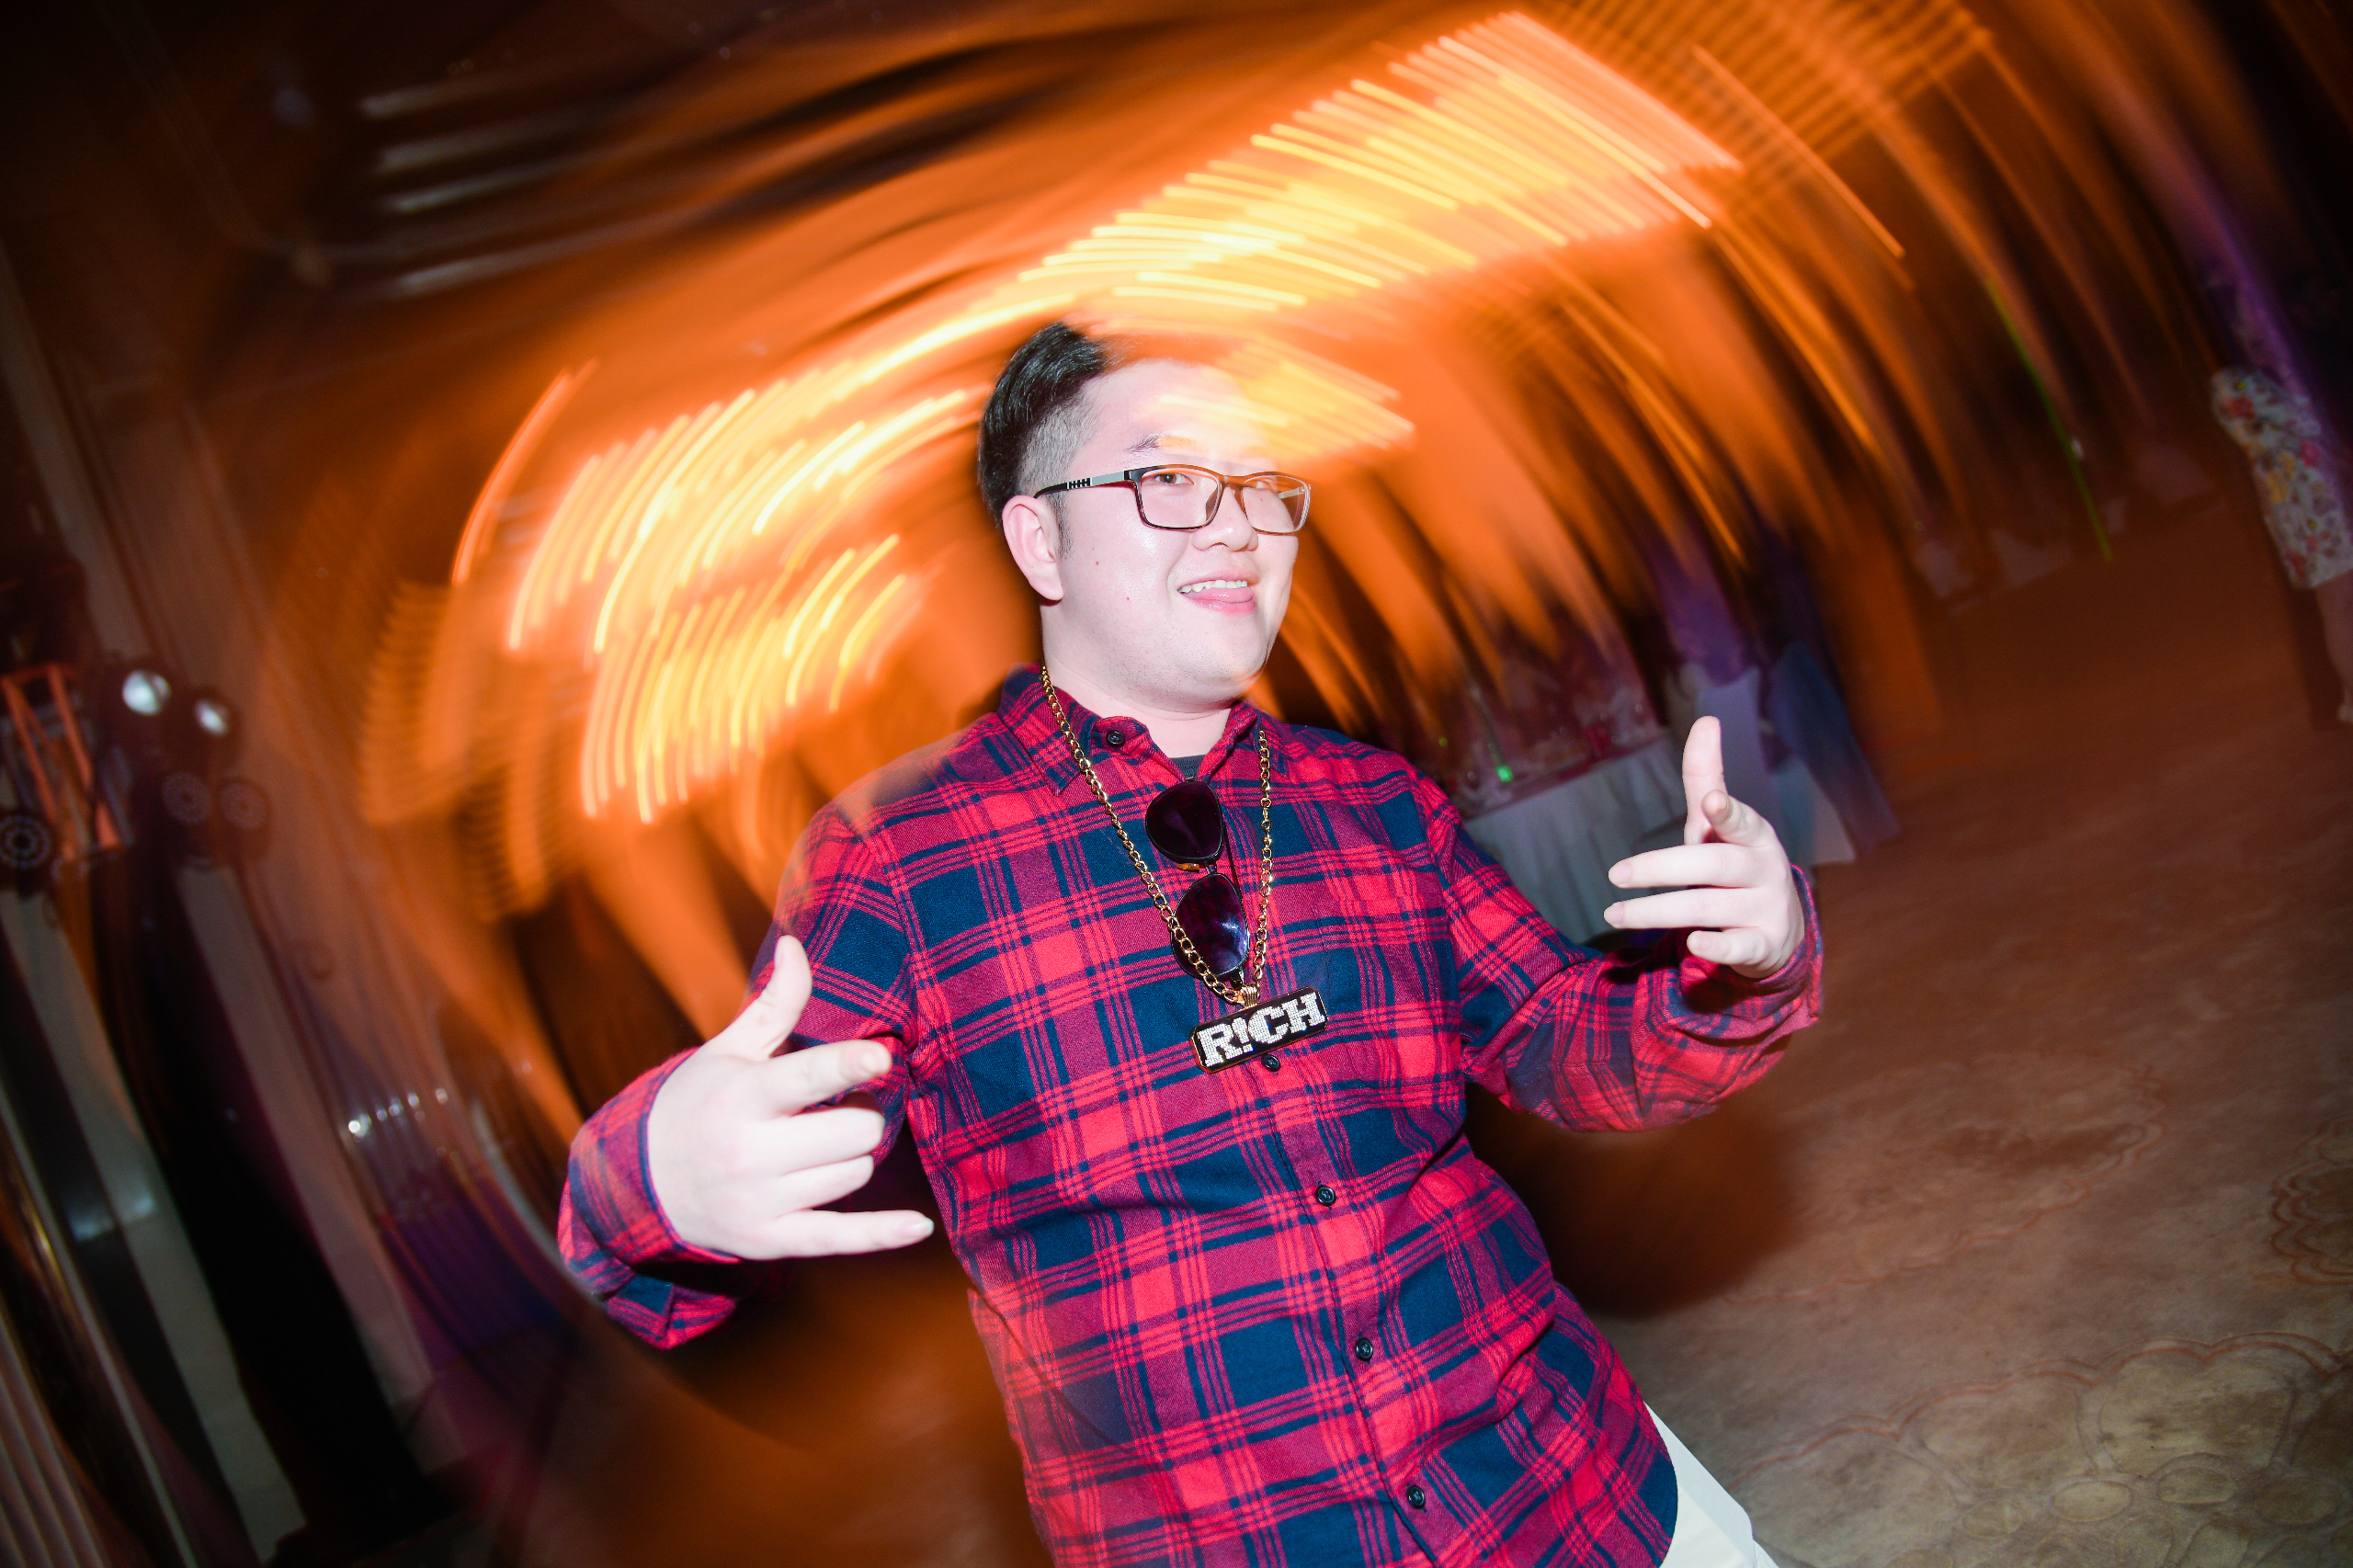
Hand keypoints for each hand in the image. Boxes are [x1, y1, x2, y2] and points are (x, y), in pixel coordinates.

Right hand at [645, 936, 933, 1258]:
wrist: (641, 1182)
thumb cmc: (698, 1103)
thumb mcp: (729, 1050)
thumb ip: (775, 1004)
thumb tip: (796, 944)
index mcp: (743, 1097)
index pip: (805, 1078)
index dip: (847, 1065)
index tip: (879, 1057)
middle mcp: (751, 1152)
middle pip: (855, 1132)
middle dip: (857, 1115)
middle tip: (830, 1110)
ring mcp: (761, 1201)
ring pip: (855, 1173)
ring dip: (850, 1156)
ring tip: (814, 1145)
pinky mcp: (770, 1240)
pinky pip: (841, 1239)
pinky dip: (883, 1234)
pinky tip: (917, 1227)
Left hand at [1601, 717, 1804, 977]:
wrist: (1778, 931)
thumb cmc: (1736, 866)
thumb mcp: (1721, 824)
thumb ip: (1707, 777)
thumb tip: (1707, 719)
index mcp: (1753, 836)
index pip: (1742, 821)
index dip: (1726, 812)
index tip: (1709, 802)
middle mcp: (1764, 870)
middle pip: (1712, 867)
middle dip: (1662, 869)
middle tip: (1616, 874)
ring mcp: (1765, 909)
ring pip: (1710, 909)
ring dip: (1660, 911)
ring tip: (1614, 913)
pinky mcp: (1762, 946)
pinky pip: (1739, 948)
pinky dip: (1718, 948)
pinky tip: (1693, 944)